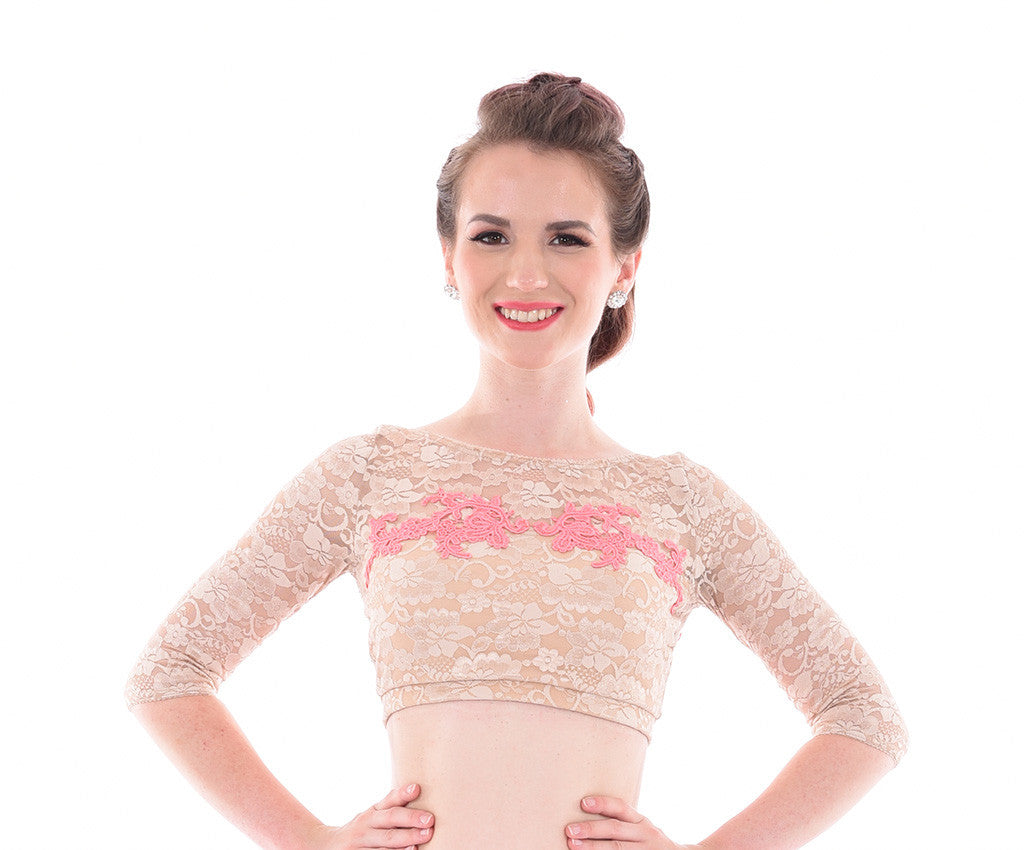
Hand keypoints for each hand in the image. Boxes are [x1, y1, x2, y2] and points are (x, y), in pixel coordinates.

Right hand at [307, 783, 433, 848]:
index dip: (403, 794)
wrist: (326, 846)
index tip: (417, 788)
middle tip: (430, 821)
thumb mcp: (372, 815)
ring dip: (402, 844)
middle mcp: (365, 826)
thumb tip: (417, 789)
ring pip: (384, 844)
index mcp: (372, 812)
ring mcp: (360, 844)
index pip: (389, 801)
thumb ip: (391, 805)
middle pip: (389, 822)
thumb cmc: (362, 829)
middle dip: (410, 821)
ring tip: (418, 842)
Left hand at [564, 795, 695, 848]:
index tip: (583, 803)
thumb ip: (622, 823)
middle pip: (615, 829)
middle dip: (591, 829)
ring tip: (573, 846)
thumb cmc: (649, 843)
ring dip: (593, 848)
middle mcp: (645, 834)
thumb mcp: (641, 828)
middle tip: (569, 830)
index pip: (621, 808)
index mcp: (641, 822)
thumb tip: (585, 810)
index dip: (602, 804)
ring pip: (617, 849)